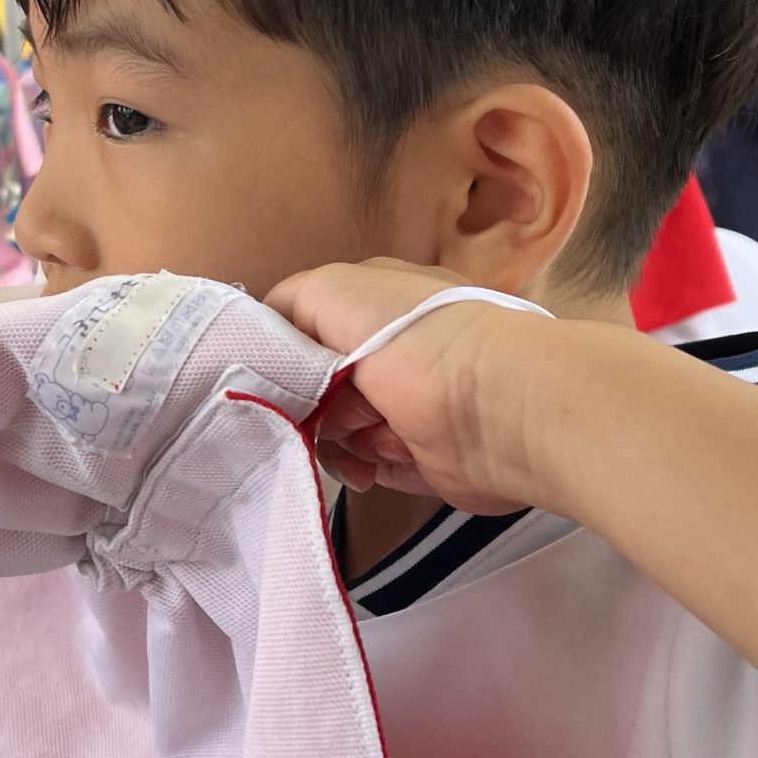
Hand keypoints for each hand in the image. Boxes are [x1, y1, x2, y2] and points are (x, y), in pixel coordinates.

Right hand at [265, 259, 551, 516]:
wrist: (498, 409)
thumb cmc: (412, 340)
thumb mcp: (331, 291)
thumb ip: (286, 303)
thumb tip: (262, 331)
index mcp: (370, 301)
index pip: (301, 324)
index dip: (276, 350)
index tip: (258, 376)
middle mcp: (386, 350)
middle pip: (311, 384)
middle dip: (305, 403)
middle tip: (311, 413)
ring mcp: (402, 404)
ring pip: (333, 429)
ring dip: (335, 439)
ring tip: (361, 439)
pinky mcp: (417, 454)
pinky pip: (365, 464)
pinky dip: (363, 467)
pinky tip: (377, 464)